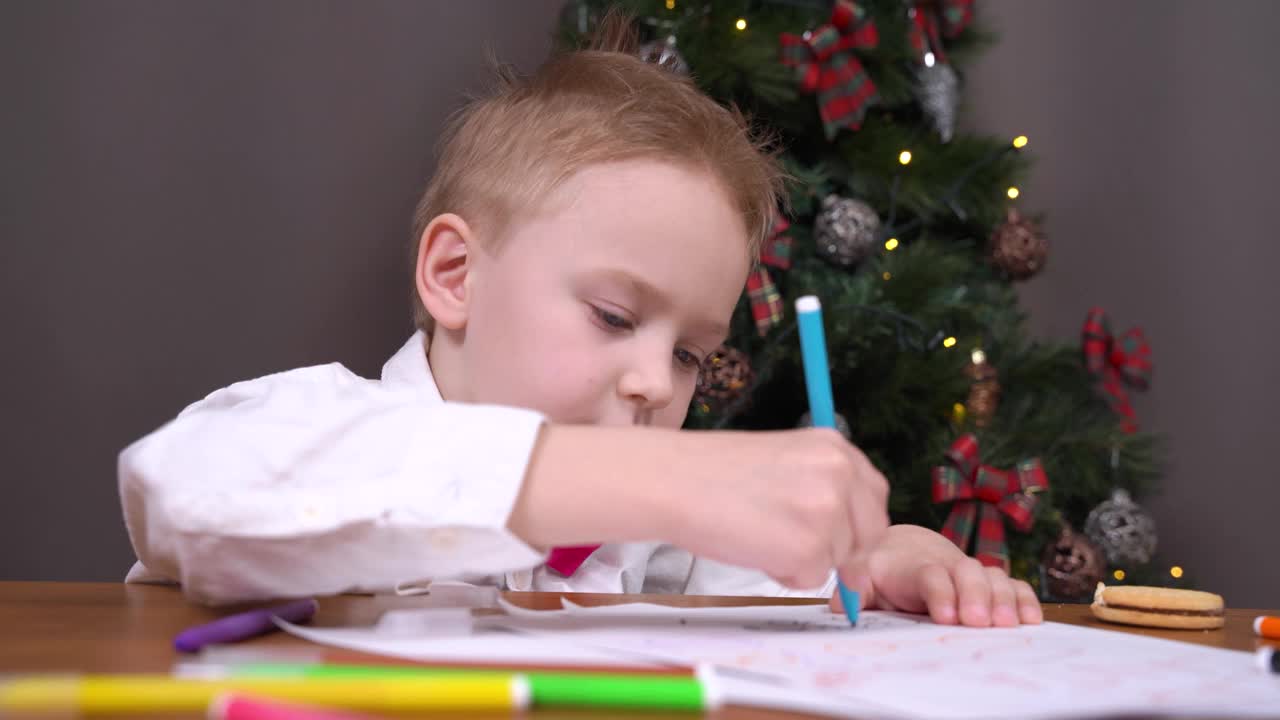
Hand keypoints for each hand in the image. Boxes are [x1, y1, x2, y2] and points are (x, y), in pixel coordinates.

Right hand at [670, 427, 890, 589]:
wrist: (672, 480)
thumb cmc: (713, 473)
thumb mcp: (784, 461)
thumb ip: (822, 489)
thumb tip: (852, 545)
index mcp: (834, 446)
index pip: (873, 497)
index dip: (852, 523)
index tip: (825, 531)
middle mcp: (841, 474)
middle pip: (870, 533)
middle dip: (838, 547)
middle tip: (788, 539)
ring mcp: (828, 511)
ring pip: (839, 559)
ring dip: (804, 558)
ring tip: (759, 532)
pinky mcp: (810, 547)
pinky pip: (812, 579)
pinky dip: (784, 574)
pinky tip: (754, 546)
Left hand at [833, 524, 1042, 626]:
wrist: (903, 548)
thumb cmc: (881, 570)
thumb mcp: (862, 578)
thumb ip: (853, 590)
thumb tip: (841, 607)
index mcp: (914, 566)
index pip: (929, 575)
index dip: (939, 593)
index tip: (944, 616)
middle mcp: (947, 564)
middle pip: (967, 573)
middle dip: (975, 597)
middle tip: (979, 622)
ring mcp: (971, 571)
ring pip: (993, 577)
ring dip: (1003, 600)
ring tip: (1008, 624)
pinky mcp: (990, 581)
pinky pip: (1013, 584)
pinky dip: (1024, 598)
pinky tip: (1032, 619)